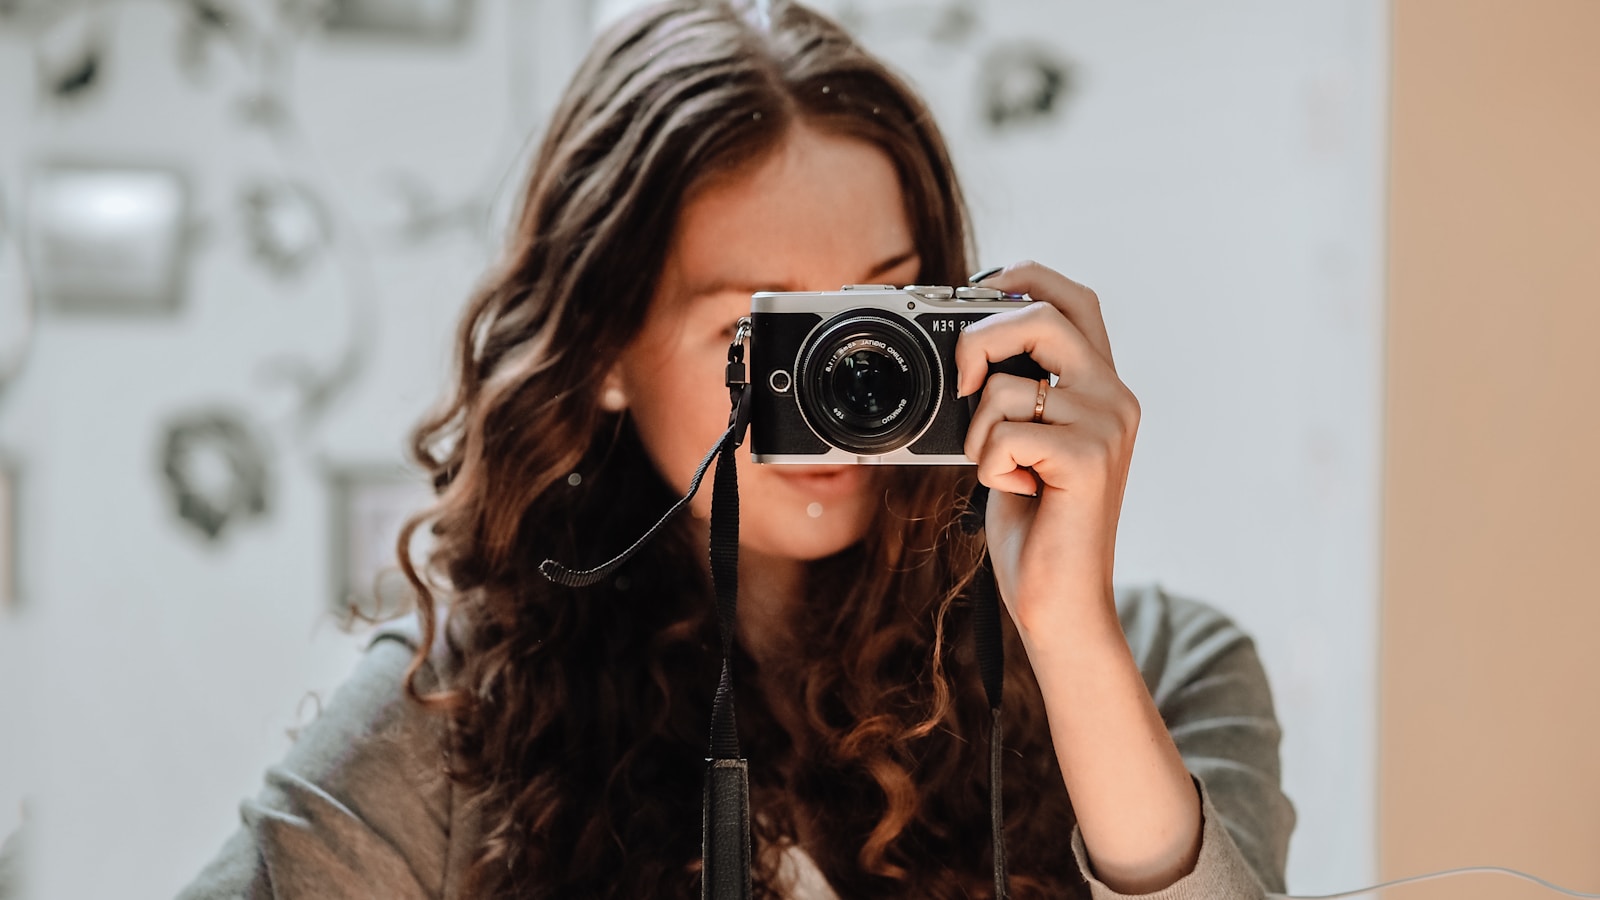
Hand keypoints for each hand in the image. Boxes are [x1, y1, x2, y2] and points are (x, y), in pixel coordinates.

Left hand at [955, 261, 1140, 639]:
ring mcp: (1106, 425)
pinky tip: (1021, 493)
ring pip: (1007, 387)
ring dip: (979, 434)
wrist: (1061, 599)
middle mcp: (1114, 397)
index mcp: (1101, 386)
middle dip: (980, 339)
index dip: (1024, 279)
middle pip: (1041, 315)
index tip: (978, 293)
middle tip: (962, 382)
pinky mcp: (1088, 458)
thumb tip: (969, 352)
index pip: (1073, 298)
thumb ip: (1015, 392)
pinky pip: (1005, 435)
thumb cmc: (1036, 525)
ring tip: (1005, 471)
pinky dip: (990, 467)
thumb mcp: (1021, 442)